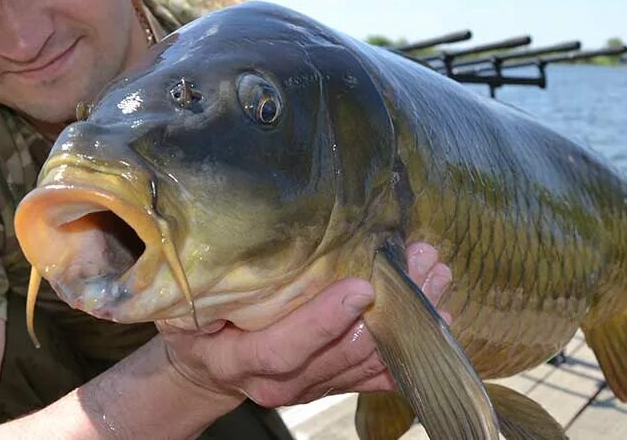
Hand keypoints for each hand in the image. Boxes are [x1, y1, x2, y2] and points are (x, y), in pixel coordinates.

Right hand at [159, 242, 451, 407]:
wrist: (207, 368)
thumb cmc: (197, 324)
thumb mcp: (187, 305)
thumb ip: (211, 286)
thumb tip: (231, 238)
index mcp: (240, 359)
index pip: (285, 347)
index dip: (323, 321)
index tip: (361, 286)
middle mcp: (280, 381)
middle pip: (340, 353)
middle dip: (387, 312)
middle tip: (421, 267)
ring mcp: (310, 387)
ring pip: (366, 361)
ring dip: (408, 323)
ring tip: (437, 278)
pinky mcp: (331, 385)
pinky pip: (375, 376)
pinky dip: (410, 351)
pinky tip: (440, 325)